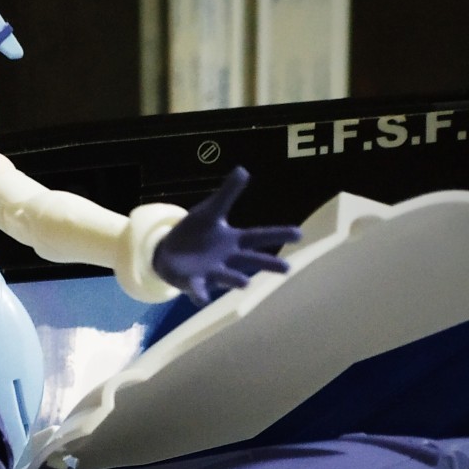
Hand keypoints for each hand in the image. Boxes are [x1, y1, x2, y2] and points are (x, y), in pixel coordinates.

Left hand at [152, 167, 301, 306]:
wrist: (168, 252)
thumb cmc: (195, 233)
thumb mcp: (210, 211)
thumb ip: (226, 194)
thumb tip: (243, 170)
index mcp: (234, 241)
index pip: (259, 235)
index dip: (279, 234)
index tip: (300, 234)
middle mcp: (227, 259)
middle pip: (250, 260)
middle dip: (268, 264)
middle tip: (288, 268)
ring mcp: (211, 272)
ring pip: (226, 276)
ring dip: (235, 280)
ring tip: (245, 283)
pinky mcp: (193, 282)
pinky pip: (198, 289)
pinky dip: (200, 294)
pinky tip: (202, 299)